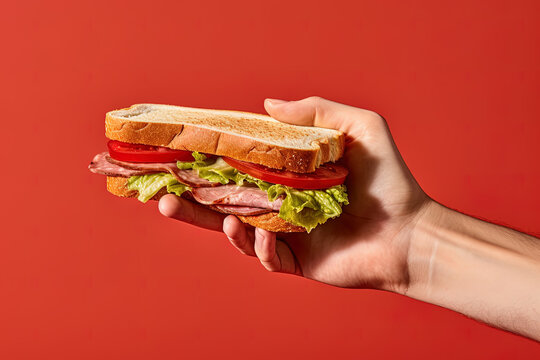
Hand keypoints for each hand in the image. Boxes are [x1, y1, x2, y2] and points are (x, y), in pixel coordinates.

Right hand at [158, 97, 429, 291]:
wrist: (409, 232)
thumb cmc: (387, 179)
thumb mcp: (358, 128)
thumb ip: (316, 110)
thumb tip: (267, 104)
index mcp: (285, 175)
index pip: (238, 167)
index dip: (207, 164)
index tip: (178, 157)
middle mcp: (279, 203)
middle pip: (223, 203)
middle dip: (190, 203)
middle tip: (163, 200)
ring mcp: (285, 234)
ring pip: (237, 234)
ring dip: (220, 227)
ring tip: (223, 218)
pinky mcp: (295, 262)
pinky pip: (267, 259)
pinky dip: (261, 249)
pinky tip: (267, 238)